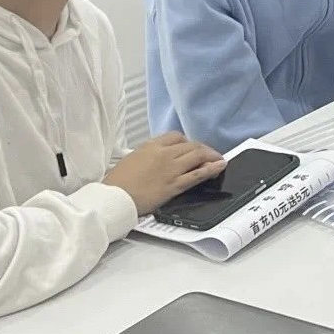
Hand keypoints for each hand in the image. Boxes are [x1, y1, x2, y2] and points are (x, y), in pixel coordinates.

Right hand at [102, 132, 226, 215]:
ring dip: (211, 156)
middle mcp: (163, 154)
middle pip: (191, 145)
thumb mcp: (131, 159)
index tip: (191, 147)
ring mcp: (170, 169)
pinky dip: (211, 169)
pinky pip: (197, 175)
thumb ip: (147, 155)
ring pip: (198, 156)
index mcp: (151, 146)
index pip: (176, 136)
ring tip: (219, 159)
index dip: (187, 141)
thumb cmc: (118, 182)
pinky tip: (219, 166)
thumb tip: (155, 157)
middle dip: (203, 149)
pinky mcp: (174, 185)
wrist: (114, 197)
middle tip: (209, 154)